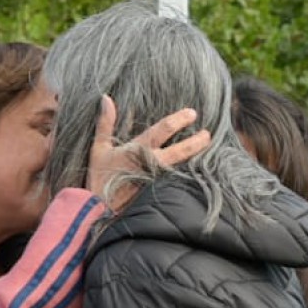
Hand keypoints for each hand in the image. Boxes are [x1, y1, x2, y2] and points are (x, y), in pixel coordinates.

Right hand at [86, 96, 212, 210]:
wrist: (99, 208)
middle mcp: (151, 163)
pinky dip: (185, 173)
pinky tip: (194, 169)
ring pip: (181, 166)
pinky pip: (175, 179)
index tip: (192, 113)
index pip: (164, 129)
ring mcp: (156, 179)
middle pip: (181, 150)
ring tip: (206, 150)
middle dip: (197, 142)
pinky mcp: (157, 191)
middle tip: (208, 134)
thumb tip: (106, 98)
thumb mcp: (99, 147)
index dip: (180, 120)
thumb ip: (105, 122)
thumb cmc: (99, 177)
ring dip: (194, 157)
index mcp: (138, 149)